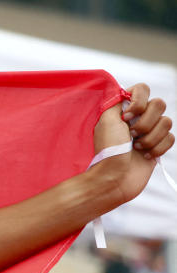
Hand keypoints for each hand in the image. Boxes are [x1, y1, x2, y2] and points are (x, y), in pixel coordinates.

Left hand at [91, 83, 171, 204]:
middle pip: (159, 104)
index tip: (127, 116)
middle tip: (131, 135)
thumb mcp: (106, 120)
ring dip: (150, 137)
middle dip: (145, 122)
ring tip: (136, 148)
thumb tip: (124, 92)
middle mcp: (138, 119)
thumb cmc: (108, 150)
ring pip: (167, 122)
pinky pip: (171, 138)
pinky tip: (144, 156)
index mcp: (124, 110)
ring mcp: (149, 132)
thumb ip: (116, 101)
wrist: (114, 178)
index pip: (142, 89)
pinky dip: (157, 148)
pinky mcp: (158, 146)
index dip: (139, 100)